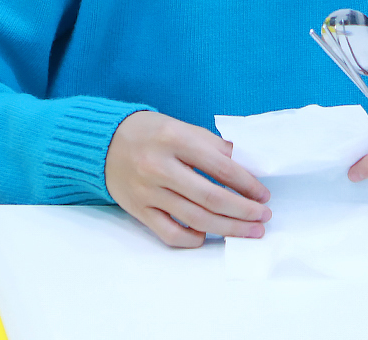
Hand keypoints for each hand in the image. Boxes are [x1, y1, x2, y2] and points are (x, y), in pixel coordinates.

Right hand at [105, 110, 271, 247]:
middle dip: (243, 210)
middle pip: (210, 197)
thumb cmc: (151, 133)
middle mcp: (159, 167)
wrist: (104, 143)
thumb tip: (247, 167)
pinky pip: (169, 234)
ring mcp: (147, 192)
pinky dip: (192, 239)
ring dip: (228, 228)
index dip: (246, 183)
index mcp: (174, 139)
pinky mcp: (139, 211)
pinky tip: (208, 235)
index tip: (263, 194)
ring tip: (249, 231)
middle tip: (263, 217)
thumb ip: (213, 145)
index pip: (219, 166)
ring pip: (195, 218)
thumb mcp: (182, 127)